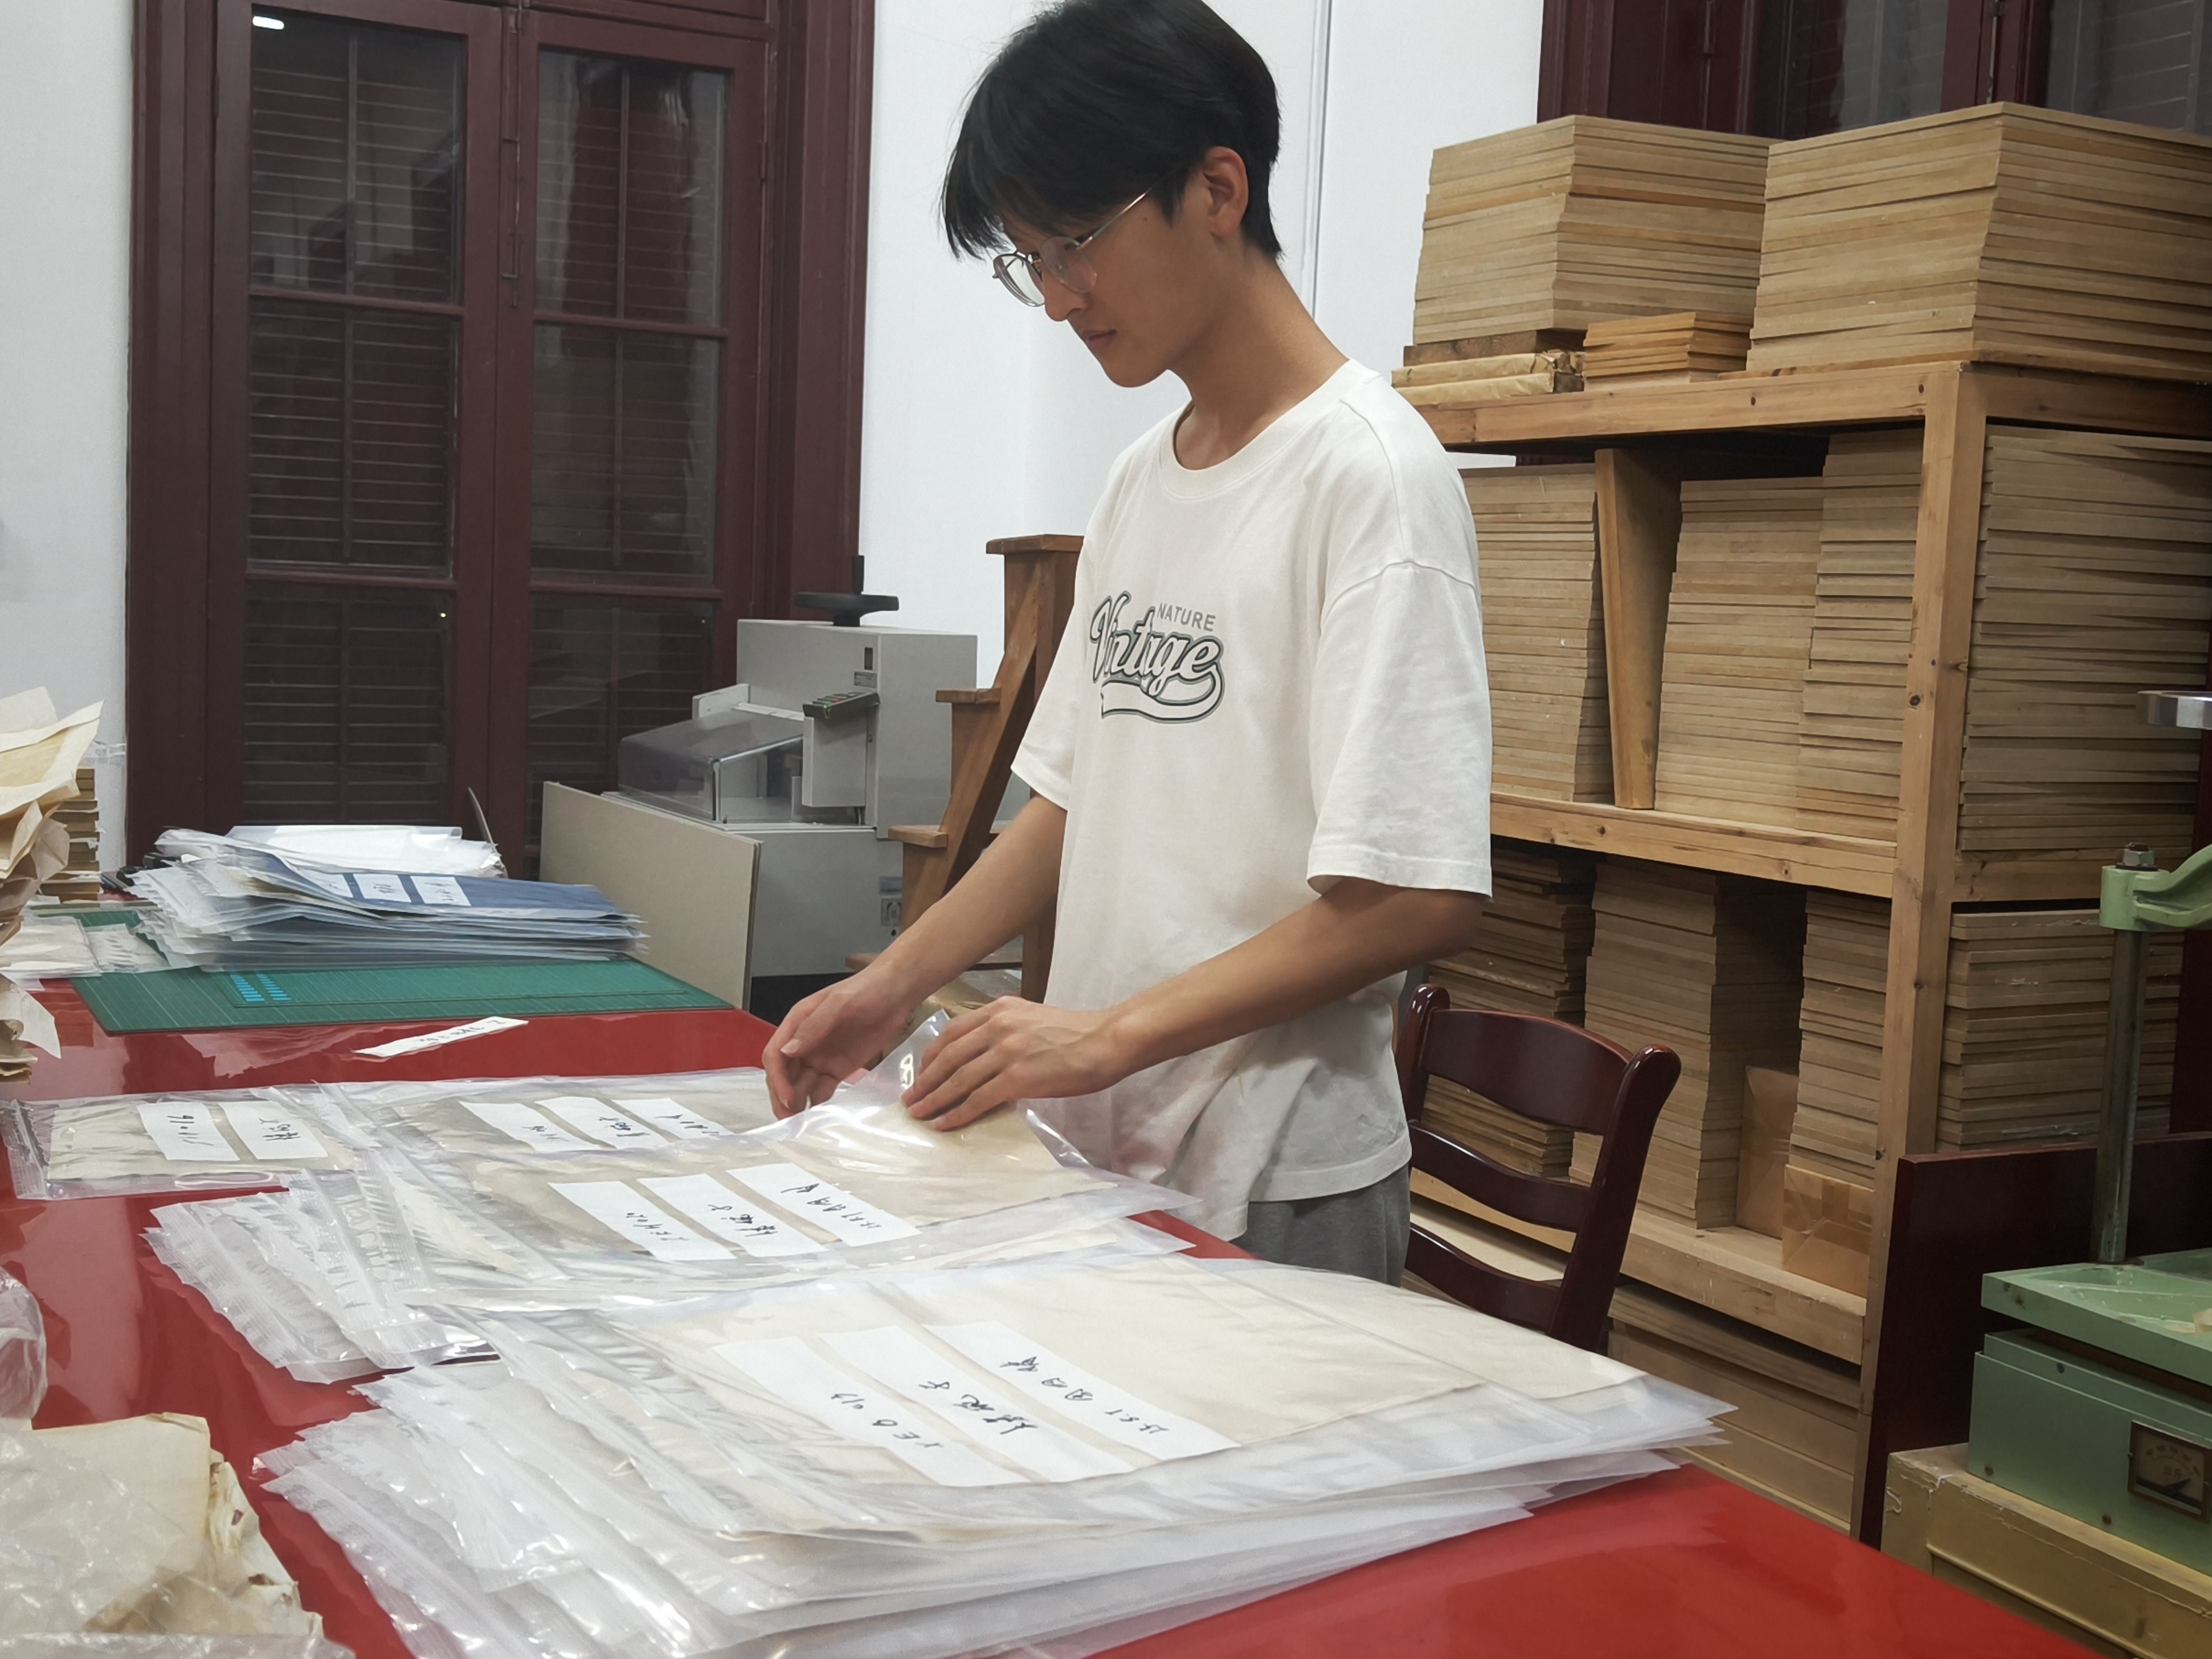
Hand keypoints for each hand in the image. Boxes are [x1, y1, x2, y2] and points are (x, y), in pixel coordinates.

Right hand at [766, 972, 915, 1115]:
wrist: (898, 993)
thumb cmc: (868, 989)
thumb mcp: (840, 1004)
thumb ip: (814, 1027)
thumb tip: (789, 1051)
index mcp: (798, 1022)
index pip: (776, 1054)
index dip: (777, 1078)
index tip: (787, 1097)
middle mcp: (805, 1042)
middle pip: (784, 1074)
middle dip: (782, 1096)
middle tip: (788, 1118)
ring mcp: (821, 1056)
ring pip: (800, 1084)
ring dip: (797, 1103)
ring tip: (800, 1123)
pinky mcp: (839, 1068)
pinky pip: (822, 1088)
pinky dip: (817, 1102)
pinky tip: (818, 1115)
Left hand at [902, 998, 1133, 1129]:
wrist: (1105, 1042)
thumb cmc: (1075, 1034)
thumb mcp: (1031, 1019)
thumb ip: (1003, 1030)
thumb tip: (980, 1056)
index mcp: (999, 1010)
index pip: (952, 1032)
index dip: (930, 1056)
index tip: (920, 1074)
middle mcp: (997, 1026)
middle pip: (948, 1057)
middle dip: (925, 1081)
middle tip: (909, 1099)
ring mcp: (1007, 1051)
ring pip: (958, 1079)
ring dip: (934, 1099)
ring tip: (918, 1114)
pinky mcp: (1018, 1077)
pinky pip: (978, 1099)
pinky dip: (957, 1113)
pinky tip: (945, 1124)